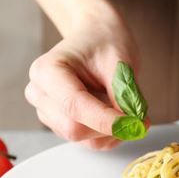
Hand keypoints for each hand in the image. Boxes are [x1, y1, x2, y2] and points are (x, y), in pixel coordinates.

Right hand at [25, 14, 139, 149]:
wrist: (96, 36)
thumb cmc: (104, 42)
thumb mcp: (119, 62)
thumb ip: (123, 95)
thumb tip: (132, 125)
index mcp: (47, 70)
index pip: (74, 106)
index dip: (105, 120)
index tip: (134, 124)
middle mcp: (40, 92)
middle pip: (74, 128)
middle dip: (110, 127)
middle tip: (138, 116)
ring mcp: (47, 111)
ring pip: (82, 138)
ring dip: (110, 131)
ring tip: (122, 105)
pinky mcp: (60, 124)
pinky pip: (87, 141)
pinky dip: (108, 134)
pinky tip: (116, 115)